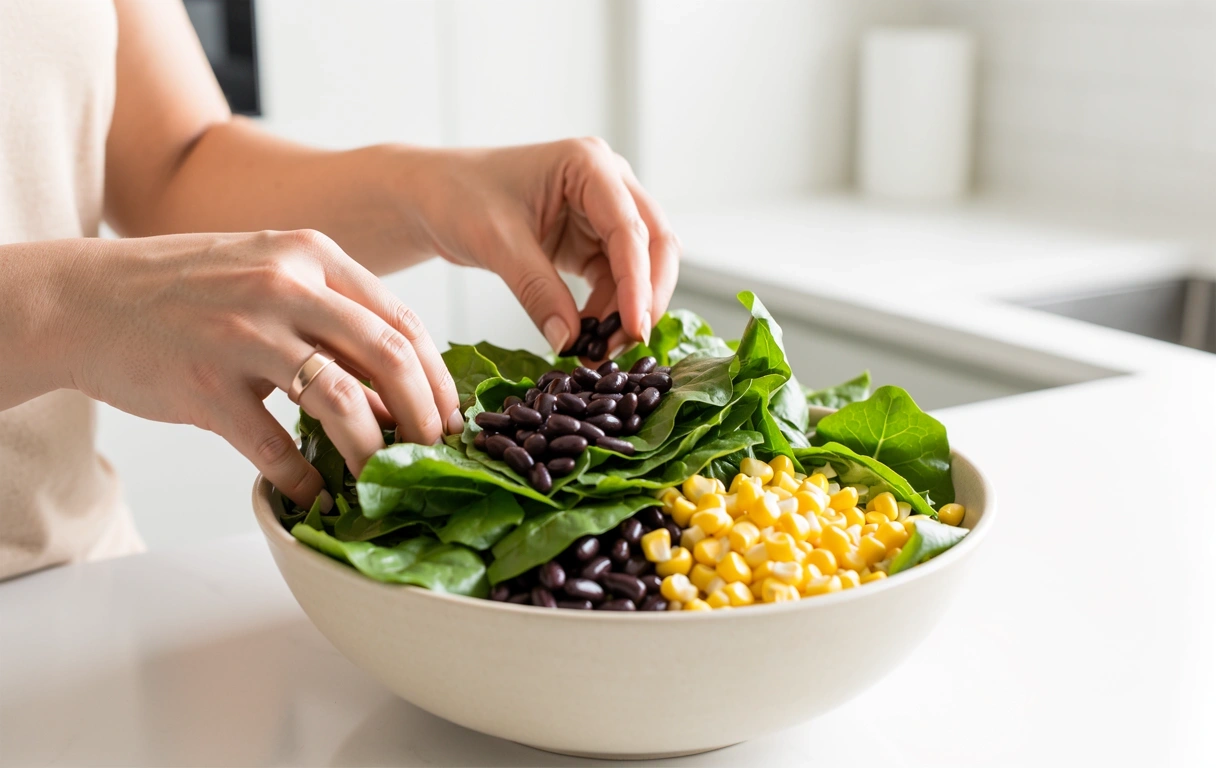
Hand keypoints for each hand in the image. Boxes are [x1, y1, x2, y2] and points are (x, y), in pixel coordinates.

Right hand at [53, 231, 460, 507]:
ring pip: (342, 402)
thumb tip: (397, 388)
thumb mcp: (269, 275)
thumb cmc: (188, 290)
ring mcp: (243, 336)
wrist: (87, 299)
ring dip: (373, 450)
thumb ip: (333, 319)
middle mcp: (283, 286)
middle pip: (389, 357)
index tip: (452, 415)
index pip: (401, 318)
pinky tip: (317, 494)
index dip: (438, 376)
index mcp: (310, 255)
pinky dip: (306, 479)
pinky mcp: (205, 386)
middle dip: (425, 415)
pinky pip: (275, 448)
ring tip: (383, 478)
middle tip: (434, 452)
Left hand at [405, 138, 680, 357]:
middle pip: (656, 244)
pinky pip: (617, 280)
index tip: (635, 329)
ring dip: (628, 309)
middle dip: (647, 296)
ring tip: (597, 350)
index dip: (638, 283)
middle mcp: (608, 182)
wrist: (432, 197)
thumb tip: (570, 343)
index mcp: (588, 164)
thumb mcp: (496, 243)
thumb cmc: (457, 198)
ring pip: (643, 267)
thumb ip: (536, 290)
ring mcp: (604, 211)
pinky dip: (610, 310)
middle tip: (627, 344)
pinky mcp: (593, 239)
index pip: (630, 229)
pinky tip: (587, 336)